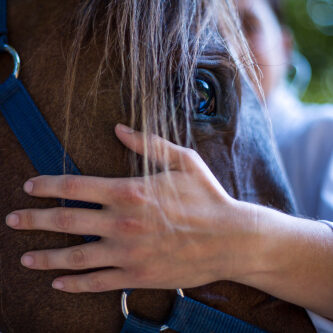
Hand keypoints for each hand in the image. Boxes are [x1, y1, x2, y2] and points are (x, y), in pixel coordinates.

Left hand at [5, 124, 258, 292]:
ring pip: (75, 257)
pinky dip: (75, 284)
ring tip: (26, 258)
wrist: (230, 239)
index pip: (76, 186)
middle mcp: (122, 223)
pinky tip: (59, 283)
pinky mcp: (137, 275)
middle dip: (35, 219)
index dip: (48, 185)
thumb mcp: (184, 161)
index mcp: (130, 191)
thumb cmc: (208, 197)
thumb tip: (119, 129)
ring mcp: (127, 253)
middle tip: (13, 219)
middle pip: (66, 220)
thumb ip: (148, 144)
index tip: (30, 186)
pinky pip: (98, 282)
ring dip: (46, 257)